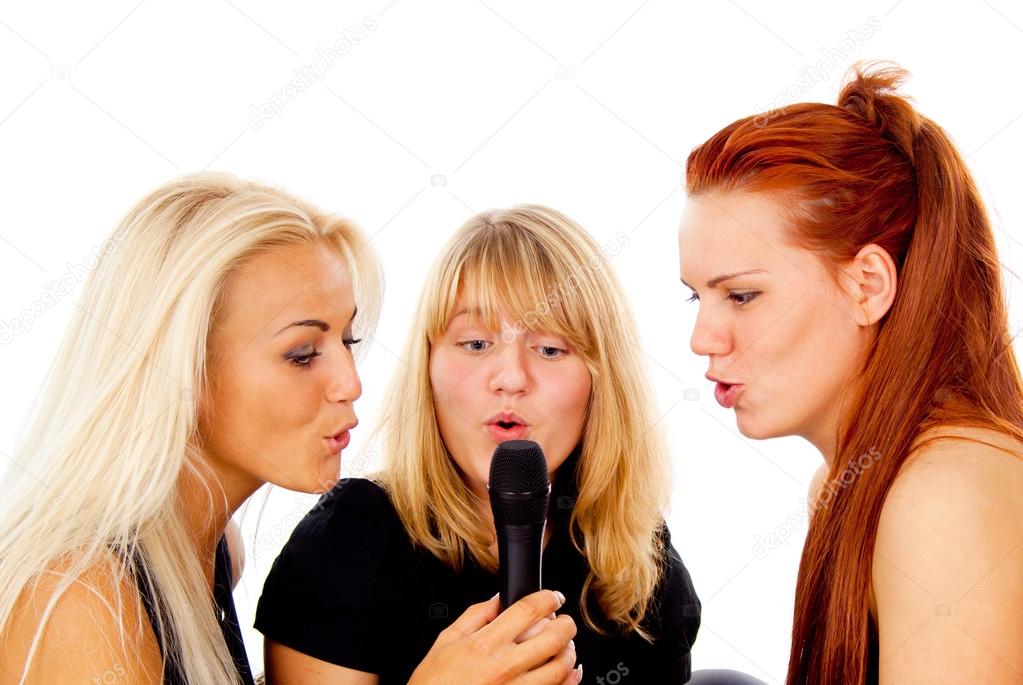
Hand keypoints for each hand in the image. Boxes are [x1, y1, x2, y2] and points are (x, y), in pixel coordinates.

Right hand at [408, 589, 581, 684]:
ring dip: (569, 652)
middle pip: (554, 637)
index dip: (548, 598)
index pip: (528, 610)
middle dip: (566, 624)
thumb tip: (497, 599)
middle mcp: (504, 667)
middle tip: (564, 621)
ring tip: (564, 646)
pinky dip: (570, 680)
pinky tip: (568, 672)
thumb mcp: (446, 641)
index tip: (553, 597)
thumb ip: (475, 616)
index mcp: (485, 644)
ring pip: (561, 668)